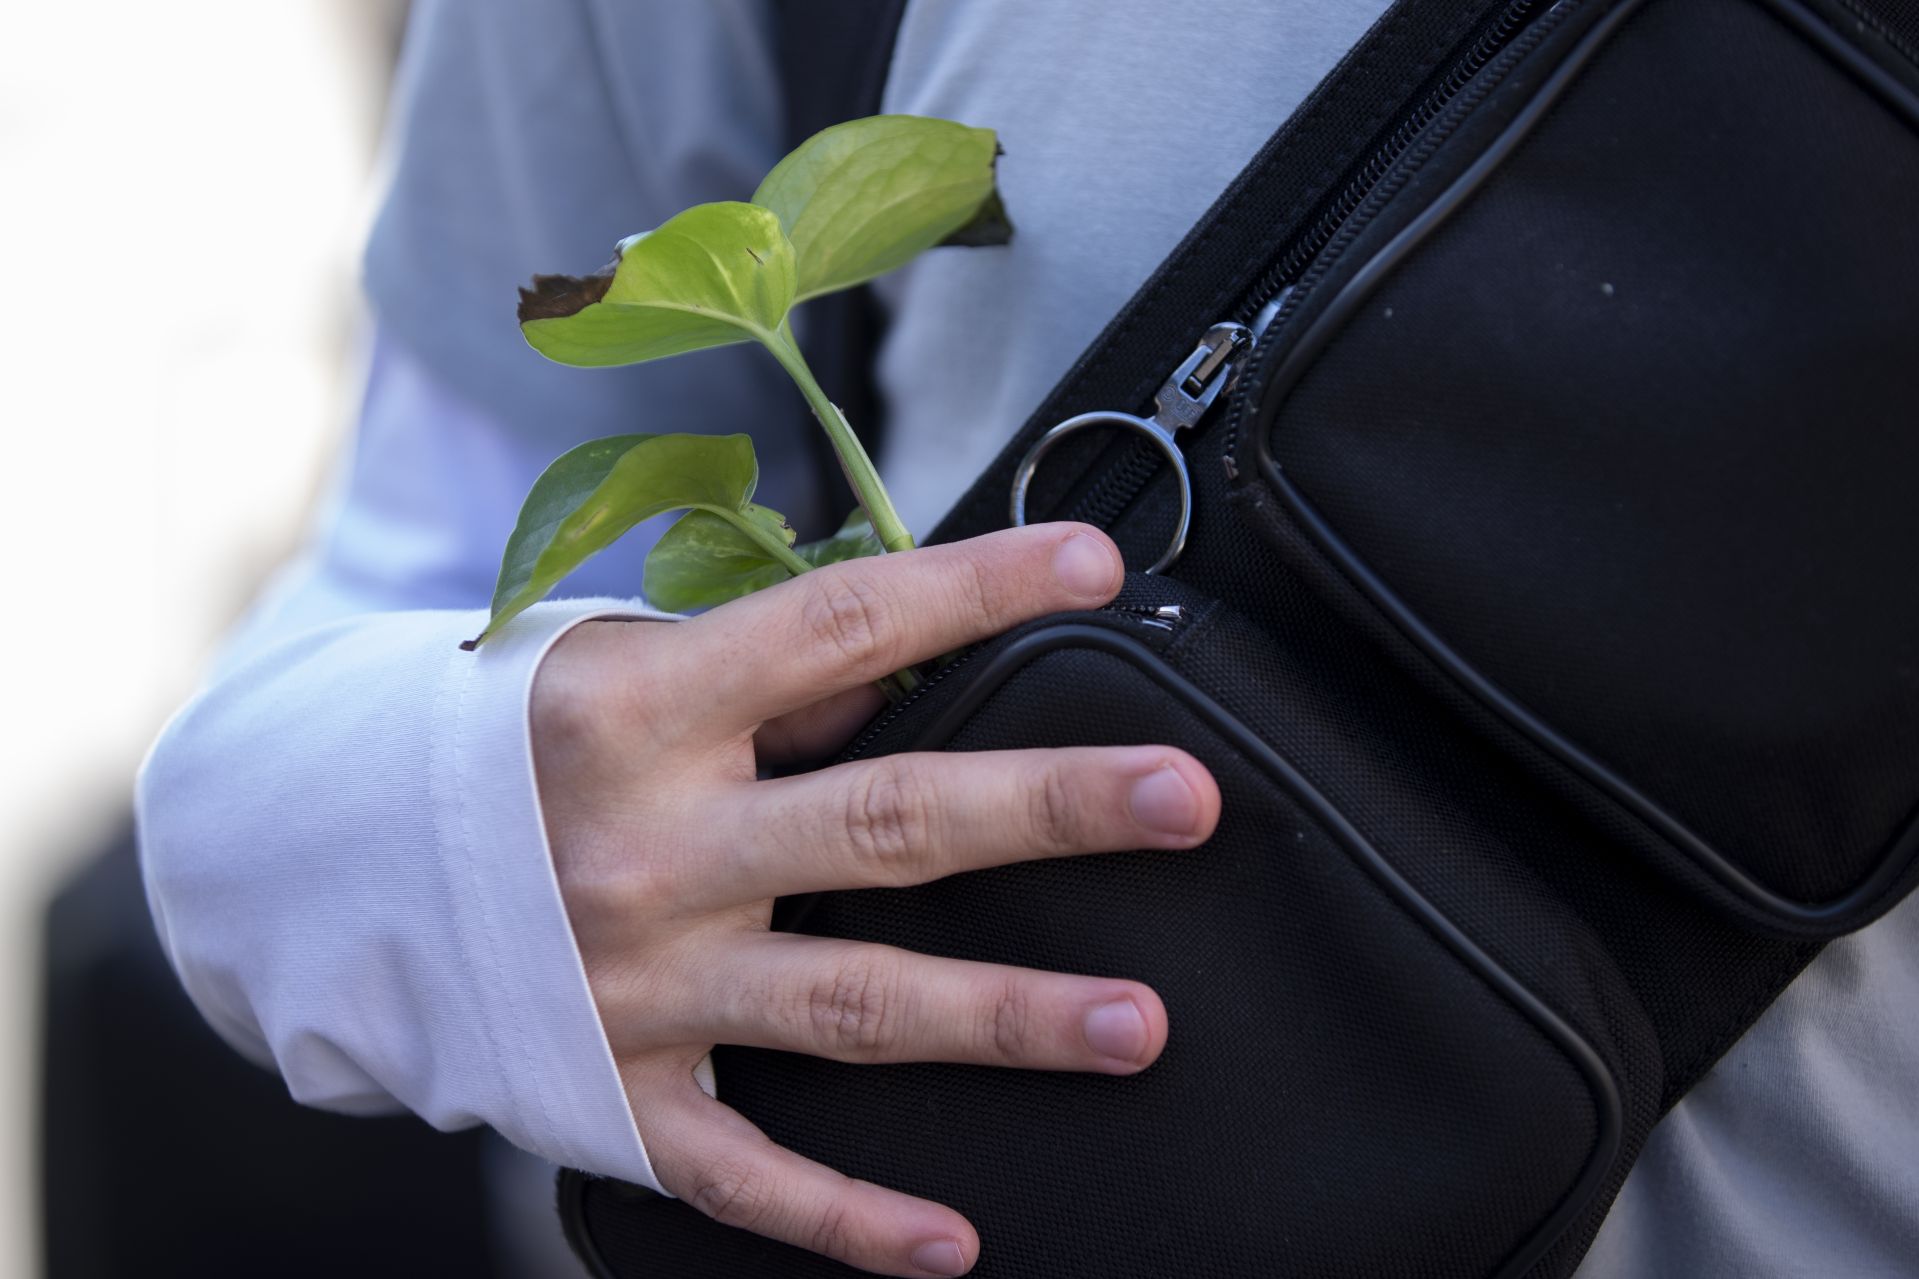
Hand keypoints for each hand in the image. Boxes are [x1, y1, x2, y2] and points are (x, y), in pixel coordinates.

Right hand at [532, 524, 1220, 1276]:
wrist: (332, 868)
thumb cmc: (510, 746)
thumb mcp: (615, 667)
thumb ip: (766, 671)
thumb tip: (921, 650)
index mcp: (642, 709)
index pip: (838, 630)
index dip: (974, 589)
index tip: (1094, 562)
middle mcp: (646, 847)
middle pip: (884, 823)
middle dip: (1046, 809)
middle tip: (1183, 797)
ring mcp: (635, 983)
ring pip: (851, 1003)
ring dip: (1005, 1019)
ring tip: (1140, 1025)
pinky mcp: (614, 1093)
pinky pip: (744, 1170)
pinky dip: (848, 1216)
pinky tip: (953, 1241)